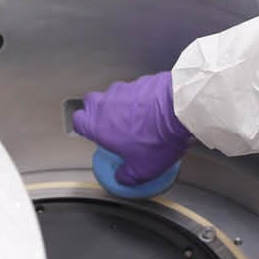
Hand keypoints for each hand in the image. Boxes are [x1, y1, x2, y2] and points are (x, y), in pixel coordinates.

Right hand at [72, 72, 194, 185]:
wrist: (179, 109)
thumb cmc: (156, 137)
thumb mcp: (142, 169)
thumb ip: (127, 175)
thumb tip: (123, 177)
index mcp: (98, 125)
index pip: (78, 122)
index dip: (84, 128)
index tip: (94, 136)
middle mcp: (106, 104)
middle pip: (90, 103)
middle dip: (98, 112)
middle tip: (111, 126)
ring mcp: (123, 89)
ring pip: (113, 94)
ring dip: (121, 105)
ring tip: (138, 120)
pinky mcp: (141, 80)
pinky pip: (135, 90)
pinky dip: (140, 98)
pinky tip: (153, 110)